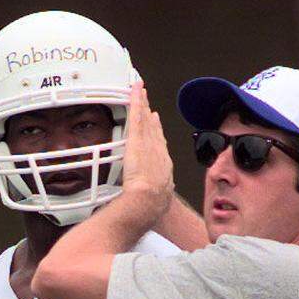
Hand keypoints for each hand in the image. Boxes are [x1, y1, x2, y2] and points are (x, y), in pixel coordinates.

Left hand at [121, 81, 173, 216]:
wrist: (147, 201)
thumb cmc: (150, 206)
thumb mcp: (156, 204)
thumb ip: (153, 201)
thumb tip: (152, 208)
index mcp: (163, 167)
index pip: (160, 146)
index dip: (158, 135)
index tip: (156, 125)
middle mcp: (158, 152)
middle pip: (155, 130)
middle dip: (152, 117)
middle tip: (150, 106)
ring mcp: (148, 144)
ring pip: (145, 119)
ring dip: (143, 104)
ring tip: (141, 91)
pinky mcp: (138, 139)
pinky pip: (137, 115)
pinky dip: (136, 100)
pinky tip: (135, 90)